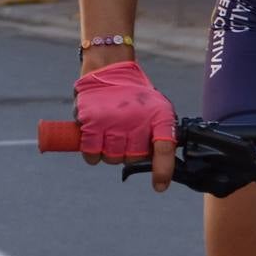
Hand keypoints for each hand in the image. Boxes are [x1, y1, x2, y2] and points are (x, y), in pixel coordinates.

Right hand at [73, 60, 176, 190]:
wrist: (109, 69)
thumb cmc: (134, 96)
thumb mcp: (157, 109)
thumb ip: (161, 135)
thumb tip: (161, 168)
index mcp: (159, 116)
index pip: (164, 149)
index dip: (163, 171)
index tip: (159, 186)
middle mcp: (137, 119)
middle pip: (133, 159)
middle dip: (128, 153)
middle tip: (125, 135)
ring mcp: (113, 121)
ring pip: (111, 158)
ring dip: (109, 152)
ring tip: (110, 132)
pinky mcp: (91, 121)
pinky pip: (91, 153)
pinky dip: (92, 153)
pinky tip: (94, 138)